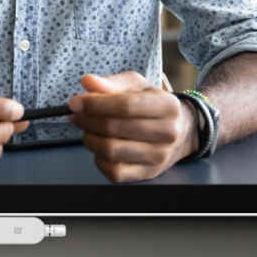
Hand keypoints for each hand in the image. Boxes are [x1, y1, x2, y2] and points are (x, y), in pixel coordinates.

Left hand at [67, 72, 194, 182]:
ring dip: (90, 139)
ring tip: (87, 129)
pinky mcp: (149, 173)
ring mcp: (159, 156)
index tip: (75, 102)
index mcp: (167, 105)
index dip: (95, 104)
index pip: (125, 105)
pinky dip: (99, 160)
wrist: (182, 131)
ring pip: (111, 151)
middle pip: (114, 128)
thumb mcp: (138, 86)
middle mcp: (167, 132)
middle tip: (77, 115)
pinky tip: (100, 148)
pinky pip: (115, 172)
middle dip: (87, 121)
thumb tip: (87, 82)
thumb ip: (112, 83)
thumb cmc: (154, 104)